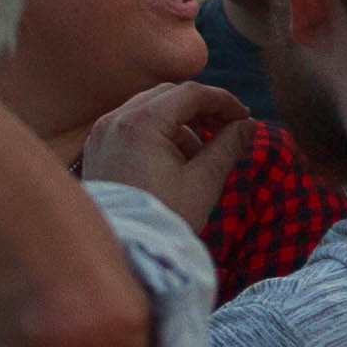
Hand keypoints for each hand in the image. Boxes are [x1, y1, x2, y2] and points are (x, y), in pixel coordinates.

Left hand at [81, 78, 253, 225]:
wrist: (121, 253)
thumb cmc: (162, 219)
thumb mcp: (203, 182)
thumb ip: (228, 146)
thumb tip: (249, 125)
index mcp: (141, 123)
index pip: (191, 93)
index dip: (223, 101)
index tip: (244, 118)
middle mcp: (115, 121)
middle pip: (168, 95)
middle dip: (201, 109)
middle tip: (227, 129)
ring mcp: (102, 135)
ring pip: (149, 109)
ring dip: (180, 122)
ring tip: (200, 154)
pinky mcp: (97, 150)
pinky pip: (132, 126)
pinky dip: (157, 133)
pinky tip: (174, 160)